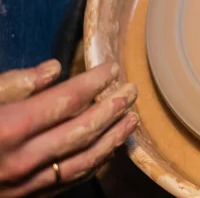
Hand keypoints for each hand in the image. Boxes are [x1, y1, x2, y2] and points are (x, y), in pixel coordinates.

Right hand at [0, 61, 137, 196]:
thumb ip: (12, 84)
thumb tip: (54, 69)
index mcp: (8, 129)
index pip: (66, 100)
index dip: (94, 82)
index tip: (111, 68)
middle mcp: (21, 161)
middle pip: (82, 131)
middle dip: (112, 109)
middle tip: (131, 91)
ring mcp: (25, 186)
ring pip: (83, 161)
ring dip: (112, 139)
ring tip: (132, 119)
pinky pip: (69, 182)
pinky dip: (93, 164)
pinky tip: (108, 150)